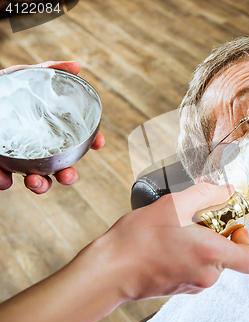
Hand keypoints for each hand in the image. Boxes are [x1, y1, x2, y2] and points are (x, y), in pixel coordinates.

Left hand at [0, 61, 104, 193]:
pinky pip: (3, 180)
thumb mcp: (23, 76)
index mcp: (47, 130)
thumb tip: (75, 66)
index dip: (90, 143)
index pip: (74, 140)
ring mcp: (15, 158)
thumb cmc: (3, 89)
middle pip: (59, 167)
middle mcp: (34, 146)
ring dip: (41, 185)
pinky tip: (5, 177)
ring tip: (35, 180)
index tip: (98, 143)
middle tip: (67, 175)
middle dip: (68, 175)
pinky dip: (5, 181)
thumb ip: (47, 71)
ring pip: (35, 179)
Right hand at [0, 182, 248, 321]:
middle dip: (216, 234)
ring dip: (200, 243)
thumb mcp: (175, 204)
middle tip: (197, 218)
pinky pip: (193, 268)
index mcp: (212, 256)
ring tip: (177, 227)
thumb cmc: (138, 241)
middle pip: (228, 255)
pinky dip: (187, 253)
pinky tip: (167, 240)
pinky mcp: (178, 287)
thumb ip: (208, 194)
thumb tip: (226, 190)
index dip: (245, 238)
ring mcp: (192, 285)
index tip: (230, 224)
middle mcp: (207, 275)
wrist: (109, 270)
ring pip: (209, 261)